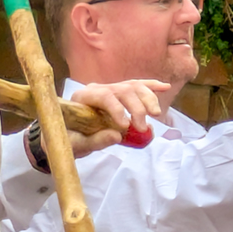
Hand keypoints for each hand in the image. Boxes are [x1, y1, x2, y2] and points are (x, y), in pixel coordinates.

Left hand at [43, 79, 169, 158]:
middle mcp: (97, 89)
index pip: (103, 96)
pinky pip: (137, 86)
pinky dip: (151, 87)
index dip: (117, 108)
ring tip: (156, 114)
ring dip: (148, 98)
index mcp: (82, 97)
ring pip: (133, 86)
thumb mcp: (76, 145)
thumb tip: (116, 136)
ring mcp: (110, 89)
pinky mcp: (120, 94)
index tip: (126, 126)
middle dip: (136, 108)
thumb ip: (94, 141)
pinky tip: (165, 87)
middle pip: (122, 90)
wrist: (66, 133)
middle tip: (143, 128)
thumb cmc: (69, 139)